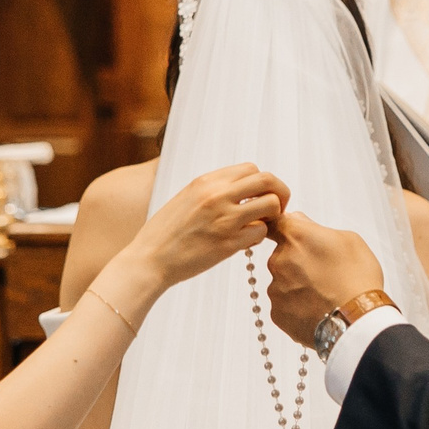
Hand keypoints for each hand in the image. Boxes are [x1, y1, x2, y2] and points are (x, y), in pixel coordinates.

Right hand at [125, 163, 289, 286]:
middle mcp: (217, 195)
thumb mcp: (186, 198)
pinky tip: (247, 242)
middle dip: (280, 193)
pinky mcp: (228, 243)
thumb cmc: (165, 233)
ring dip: (273, 216)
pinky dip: (259, 237)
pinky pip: (261, 233)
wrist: (149, 259)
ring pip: (271, 205)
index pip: (250, 169)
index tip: (259, 196)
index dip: (261, 183)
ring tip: (262, 226)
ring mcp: (224, 218)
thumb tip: (240, 190)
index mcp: (205, 181)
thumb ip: (212, 191)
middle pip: (268, 180)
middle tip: (277, 208)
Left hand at [266, 211, 384, 346]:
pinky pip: (285, 306)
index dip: (282, 229)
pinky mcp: (277, 314)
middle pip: (282, 256)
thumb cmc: (358, 279)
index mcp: (296, 236)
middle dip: (298, 261)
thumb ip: (317, 228)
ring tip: (325, 295)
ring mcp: (276, 289)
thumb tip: (300, 222)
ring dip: (298, 285)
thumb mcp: (349, 240)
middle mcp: (279, 260)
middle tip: (324, 273)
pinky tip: (318, 309)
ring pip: (283, 282)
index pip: (273, 223)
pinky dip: (298, 307)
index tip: (289, 235)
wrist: (358, 322)